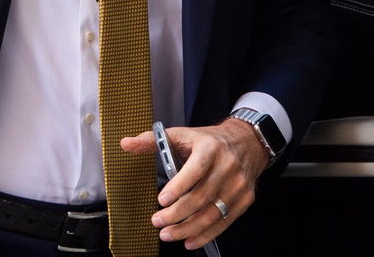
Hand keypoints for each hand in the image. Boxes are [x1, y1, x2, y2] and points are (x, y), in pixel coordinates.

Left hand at [121, 119, 270, 249]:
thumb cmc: (210, 141)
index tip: (161, 200)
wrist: (247, 142)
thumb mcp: (182, 134)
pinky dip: (205, 235)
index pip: (195, 169)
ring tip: (168, 234)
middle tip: (158, 221)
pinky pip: (224, 222)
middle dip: (177, 214)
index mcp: (210, 148)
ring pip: (212, 213)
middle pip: (201, 196)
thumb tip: (126, 143)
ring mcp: (238, 185)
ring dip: (188, 228)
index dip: (179, 186)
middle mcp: (227, 166)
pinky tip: (189, 239)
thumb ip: (152, 140)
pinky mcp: (245, 199)